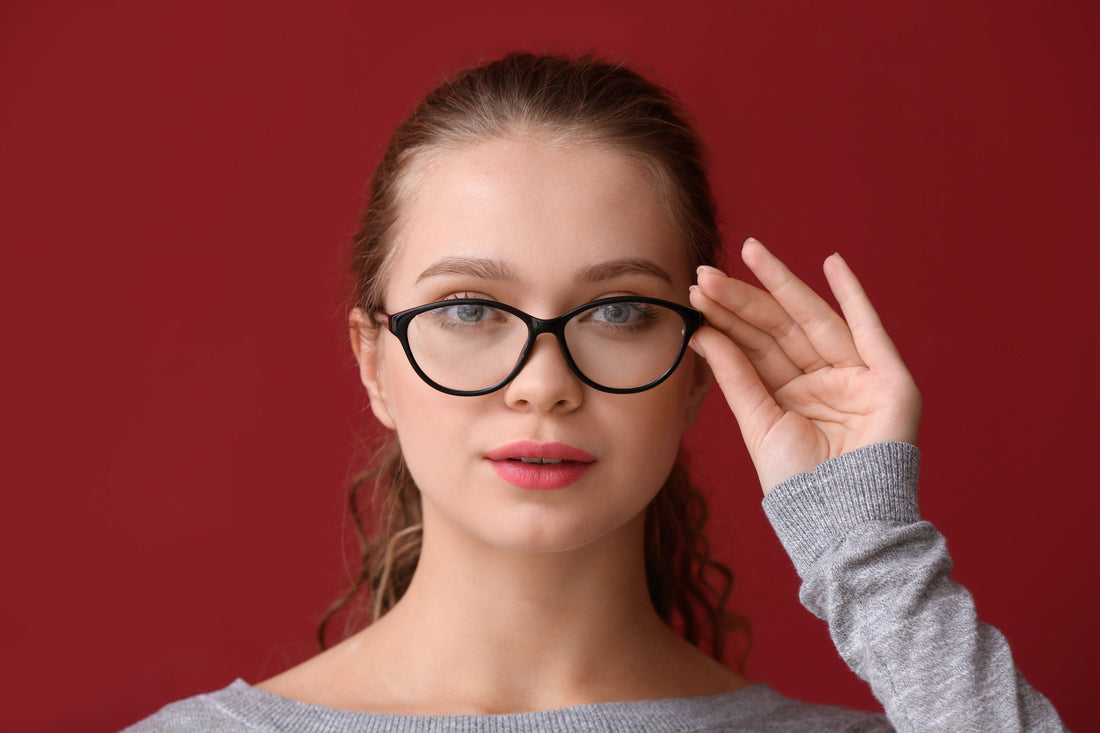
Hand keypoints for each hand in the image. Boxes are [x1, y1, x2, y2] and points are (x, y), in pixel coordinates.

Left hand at [688, 238, 920, 494]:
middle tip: (707, 273)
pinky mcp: (889, 381)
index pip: (754, 345)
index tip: (694, 292)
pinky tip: (833, 264)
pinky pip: (870, 331)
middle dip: (743, 298)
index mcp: (790, 393)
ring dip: (781, 287)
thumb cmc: (798, 484)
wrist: (840, 522)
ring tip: (750, 254)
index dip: (727, 318)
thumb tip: (701, 331)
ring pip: (811, 322)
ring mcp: (856, 377)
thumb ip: (735, 375)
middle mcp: (822, 379)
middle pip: (778, 328)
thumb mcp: (757, 423)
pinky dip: (855, 297)